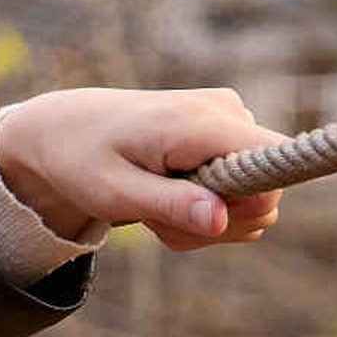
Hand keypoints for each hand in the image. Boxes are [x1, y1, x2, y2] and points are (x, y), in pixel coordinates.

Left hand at [0, 88, 286, 251]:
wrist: (61, 129)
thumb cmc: (79, 159)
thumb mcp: (112, 191)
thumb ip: (169, 205)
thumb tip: (222, 219)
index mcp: (200, 121)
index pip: (274, 164)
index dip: (250, 205)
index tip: (200, 217)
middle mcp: (228, 111)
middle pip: (265, 196)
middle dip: (214, 224)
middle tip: (156, 218)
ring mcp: (230, 119)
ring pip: (251, 202)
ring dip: (202, 221)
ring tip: (152, 205)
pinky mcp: (225, 134)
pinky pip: (238, 191)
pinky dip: (200, 208)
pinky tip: (162, 196)